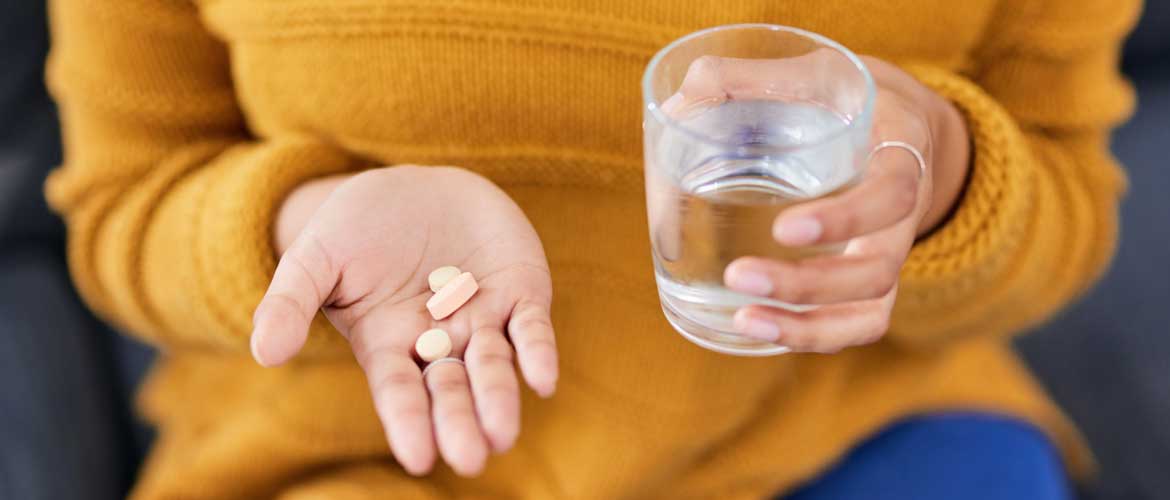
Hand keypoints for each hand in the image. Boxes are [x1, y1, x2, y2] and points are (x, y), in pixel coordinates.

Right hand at [250, 166, 557, 475]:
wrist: (416, 187)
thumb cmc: (358, 227)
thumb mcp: (315, 257)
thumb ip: (289, 302)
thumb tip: (264, 353)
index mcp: (389, 343)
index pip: (399, 391)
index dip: (408, 421)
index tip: (418, 457)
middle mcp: (439, 342)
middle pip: (449, 388)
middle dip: (459, 421)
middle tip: (471, 458)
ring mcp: (482, 319)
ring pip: (493, 366)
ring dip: (499, 397)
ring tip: (504, 434)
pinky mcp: (520, 293)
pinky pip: (531, 328)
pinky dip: (537, 352)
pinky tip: (544, 379)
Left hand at [663, 54, 969, 352]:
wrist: (897, 121)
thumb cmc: (847, 97)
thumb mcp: (816, 73)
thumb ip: (755, 78)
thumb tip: (688, 91)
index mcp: (903, 151)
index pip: (892, 195)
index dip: (846, 219)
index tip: (786, 229)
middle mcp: (906, 214)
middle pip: (877, 269)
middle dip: (808, 284)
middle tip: (738, 277)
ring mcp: (890, 253)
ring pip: (869, 311)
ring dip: (808, 325)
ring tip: (743, 320)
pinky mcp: (869, 281)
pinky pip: (857, 325)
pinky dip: (813, 337)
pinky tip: (756, 330)